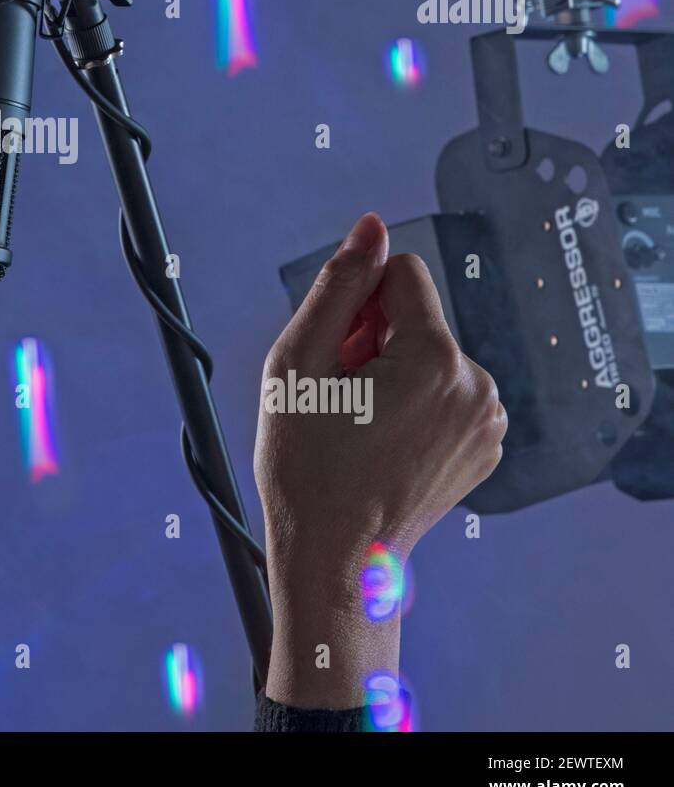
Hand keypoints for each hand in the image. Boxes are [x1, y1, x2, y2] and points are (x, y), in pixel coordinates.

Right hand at [254, 212, 506, 707]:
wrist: (336, 559)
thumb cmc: (306, 467)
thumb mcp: (299, 362)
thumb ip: (338, 285)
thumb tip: (369, 227)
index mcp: (436, 360)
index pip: (401, 273)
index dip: (357, 304)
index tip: (337, 353)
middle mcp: (478, 386)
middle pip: (417, 316)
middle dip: (375, 341)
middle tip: (340, 398)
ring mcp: (488, 421)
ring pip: (430, 353)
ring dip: (392, 373)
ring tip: (359, 424)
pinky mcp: (484, 446)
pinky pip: (446, 391)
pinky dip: (414, 404)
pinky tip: (381, 441)